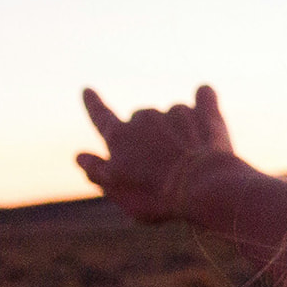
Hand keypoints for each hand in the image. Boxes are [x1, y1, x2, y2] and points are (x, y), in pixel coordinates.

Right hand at [77, 84, 239, 224]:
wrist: (202, 188)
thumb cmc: (156, 196)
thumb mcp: (119, 192)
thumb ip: (97, 172)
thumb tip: (79, 156)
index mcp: (120, 136)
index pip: (100, 116)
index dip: (93, 104)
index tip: (87, 90)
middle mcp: (144, 117)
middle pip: (142, 120)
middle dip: (150, 138)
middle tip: (163, 167)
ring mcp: (175, 112)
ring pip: (173, 115)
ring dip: (178, 131)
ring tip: (190, 160)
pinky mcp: (205, 112)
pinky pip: (205, 96)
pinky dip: (205, 102)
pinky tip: (208, 108)